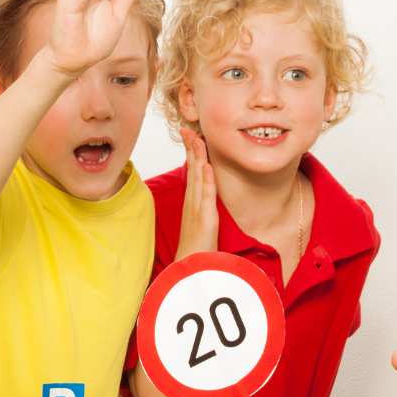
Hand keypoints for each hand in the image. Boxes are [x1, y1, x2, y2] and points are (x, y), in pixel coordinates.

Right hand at [175, 127, 218, 258]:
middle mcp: (192, 202)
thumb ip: (204, 209)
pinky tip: (206, 166)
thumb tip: (207, 196)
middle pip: (192, 170)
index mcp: (192, 202)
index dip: (191, 153)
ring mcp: (197, 209)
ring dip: (197, 158)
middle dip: (191, 149)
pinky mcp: (205, 218)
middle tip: (189, 129)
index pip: (192, 172)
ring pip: (197, 178)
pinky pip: (205, 196)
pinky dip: (206, 180)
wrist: (190, 266)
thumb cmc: (197, 247)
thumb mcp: (202, 223)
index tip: (190, 135)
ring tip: (197, 139)